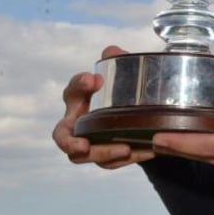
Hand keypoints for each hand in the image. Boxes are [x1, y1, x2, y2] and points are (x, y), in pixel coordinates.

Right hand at [51, 46, 155, 168]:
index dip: (78, 85)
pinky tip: (147, 151)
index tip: (91, 80)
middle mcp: (78, 125)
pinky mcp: (108, 157)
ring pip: (90, 157)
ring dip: (106, 155)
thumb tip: (112, 52)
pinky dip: (131, 158)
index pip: (72, 90)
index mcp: (79, 100)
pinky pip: (114, 162)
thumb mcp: (119, 74)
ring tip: (127, 149)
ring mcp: (91, 144)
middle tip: (84, 145)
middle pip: (66, 140)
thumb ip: (116, 61)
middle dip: (73, 144)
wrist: (133, 110)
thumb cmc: (118, 90)